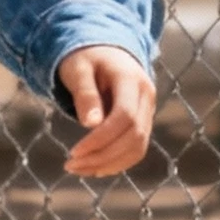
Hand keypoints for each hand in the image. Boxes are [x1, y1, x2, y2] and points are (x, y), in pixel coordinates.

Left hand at [57, 45, 154, 178]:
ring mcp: (148, 110)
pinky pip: (136, 148)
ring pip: (138, 147)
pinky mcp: (143, 122)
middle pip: (134, 136)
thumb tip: (90, 124)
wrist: (105, 50)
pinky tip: (94, 168)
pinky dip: (117, 162)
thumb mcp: (78, 69)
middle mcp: (146, 96)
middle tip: (70, 165)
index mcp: (131, 79)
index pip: (124, 117)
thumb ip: (85, 94)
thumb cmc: (86, 58)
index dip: (101, 139)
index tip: (74, 152)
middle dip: (103, 156)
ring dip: (109, 164)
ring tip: (78, 169)